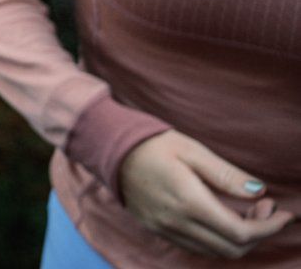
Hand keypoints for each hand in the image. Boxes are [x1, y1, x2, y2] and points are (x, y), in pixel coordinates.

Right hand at [118, 130, 293, 258]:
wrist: (110, 149)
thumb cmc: (152, 144)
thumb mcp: (192, 150)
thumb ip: (226, 174)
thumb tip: (260, 191)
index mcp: (188, 202)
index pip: (240, 232)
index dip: (268, 227)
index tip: (283, 213)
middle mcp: (177, 222)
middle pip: (232, 248)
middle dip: (258, 233)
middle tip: (265, 207)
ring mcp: (166, 229)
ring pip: (216, 251)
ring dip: (239, 238)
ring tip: (247, 211)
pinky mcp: (158, 229)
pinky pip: (197, 246)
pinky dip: (218, 238)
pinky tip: (222, 216)